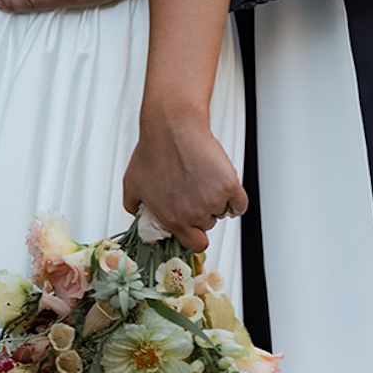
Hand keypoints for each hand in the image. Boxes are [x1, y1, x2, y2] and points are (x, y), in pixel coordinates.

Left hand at [122, 112, 247, 254]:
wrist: (173, 128)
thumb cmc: (154, 150)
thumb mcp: (132, 183)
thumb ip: (133, 205)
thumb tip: (138, 213)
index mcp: (172, 218)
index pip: (194, 244)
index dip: (195, 235)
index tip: (194, 229)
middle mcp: (193, 214)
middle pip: (207, 225)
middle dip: (202, 212)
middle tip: (195, 193)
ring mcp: (213, 200)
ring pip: (222, 211)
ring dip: (217, 201)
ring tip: (205, 182)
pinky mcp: (228, 185)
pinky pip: (240, 204)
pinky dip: (236, 201)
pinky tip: (228, 193)